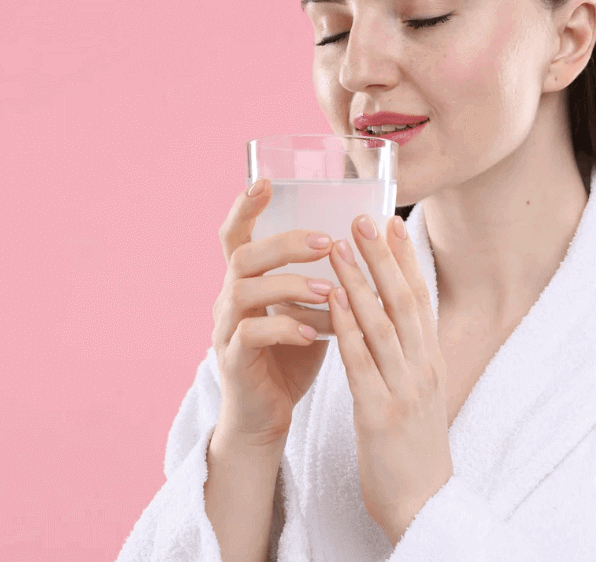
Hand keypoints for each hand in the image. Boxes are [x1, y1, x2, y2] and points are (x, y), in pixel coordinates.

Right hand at [211, 178, 335, 448]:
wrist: (267, 416)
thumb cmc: (293, 354)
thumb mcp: (311, 309)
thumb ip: (325, 278)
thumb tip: (371, 245)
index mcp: (246, 280)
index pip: (236, 233)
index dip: (246, 206)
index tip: (265, 180)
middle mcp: (228, 297)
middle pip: (242, 254)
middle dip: (284, 243)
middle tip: (326, 241)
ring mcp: (225, 328)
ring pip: (244, 290)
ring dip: (289, 284)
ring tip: (329, 290)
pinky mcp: (232, 360)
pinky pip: (250, 334)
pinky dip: (284, 328)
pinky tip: (314, 332)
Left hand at [327, 213, 453, 545]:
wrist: (423, 505)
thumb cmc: (413, 450)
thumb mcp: (419, 395)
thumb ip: (409, 357)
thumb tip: (395, 322)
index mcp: (431, 361)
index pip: (420, 299)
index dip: (406, 259)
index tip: (391, 222)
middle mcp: (423, 368)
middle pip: (403, 301)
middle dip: (383, 256)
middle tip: (363, 217)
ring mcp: (404, 389)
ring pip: (382, 323)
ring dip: (360, 279)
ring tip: (337, 244)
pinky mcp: (379, 413)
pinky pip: (361, 361)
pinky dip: (347, 325)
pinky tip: (331, 299)